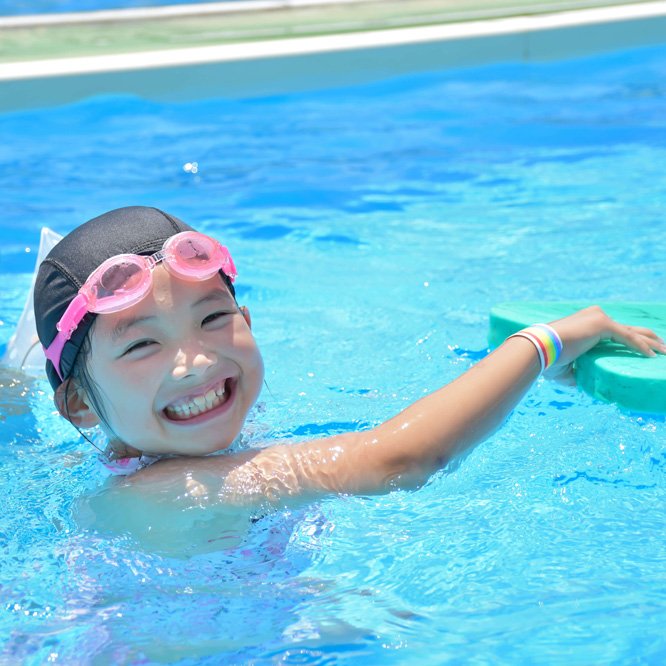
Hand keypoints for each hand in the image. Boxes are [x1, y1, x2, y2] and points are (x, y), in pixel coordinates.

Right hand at [543, 305, 665, 382]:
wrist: (537, 348)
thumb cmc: (546, 358)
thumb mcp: (564, 368)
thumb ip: (576, 372)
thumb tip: (582, 385)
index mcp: (586, 324)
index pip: (616, 332)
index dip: (633, 340)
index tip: (647, 352)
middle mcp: (594, 316)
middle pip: (630, 329)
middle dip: (649, 340)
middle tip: (663, 351)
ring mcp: (599, 318)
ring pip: (633, 332)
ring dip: (652, 344)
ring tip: (665, 353)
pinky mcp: (602, 324)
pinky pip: (628, 337)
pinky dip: (641, 347)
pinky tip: (652, 356)